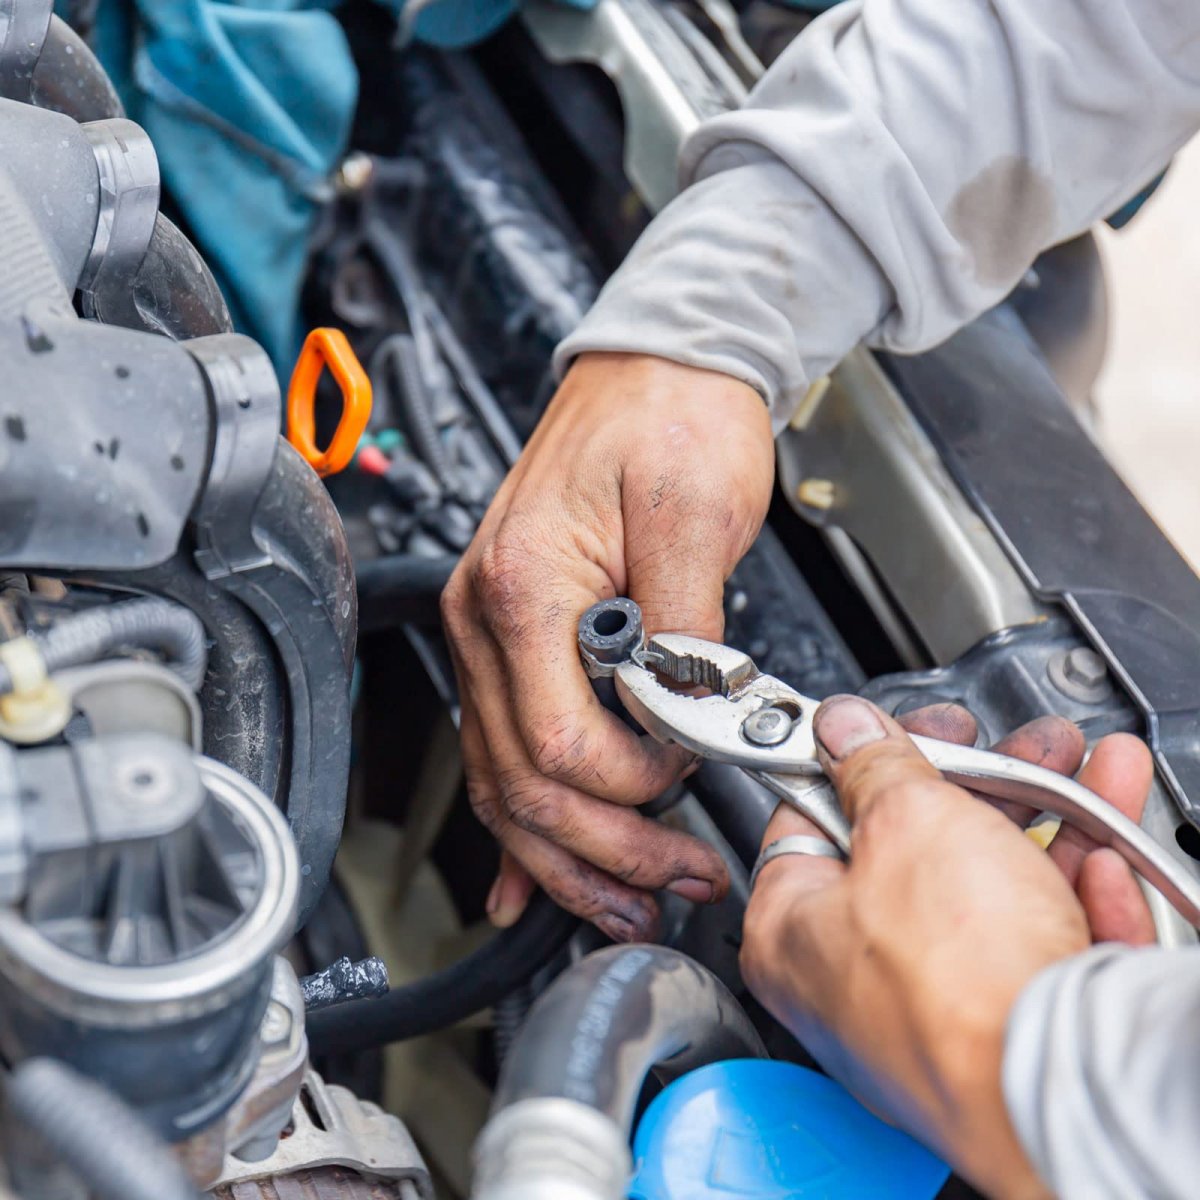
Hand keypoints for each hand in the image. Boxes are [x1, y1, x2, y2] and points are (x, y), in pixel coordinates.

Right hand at [441, 352, 773, 940]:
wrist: (657, 367)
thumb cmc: (672, 415)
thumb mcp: (695, 516)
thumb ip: (687, 635)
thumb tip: (690, 722)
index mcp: (524, 587)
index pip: (563, 741)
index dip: (634, 787)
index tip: (693, 781)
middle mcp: (489, 616)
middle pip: (524, 781)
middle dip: (605, 850)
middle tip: (677, 882)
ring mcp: (493, 630)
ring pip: (506, 780)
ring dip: (568, 852)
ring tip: (627, 899)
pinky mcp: (517, 635)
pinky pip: (504, 746)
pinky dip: (524, 818)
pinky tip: (531, 877)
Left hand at [741, 696, 1154, 1198]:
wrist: (1064, 1083)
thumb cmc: (959, 980)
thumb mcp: (907, 822)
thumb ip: (875, 765)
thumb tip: (846, 729)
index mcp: (792, 932)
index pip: (808, 820)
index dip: (855, 762)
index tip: (895, 732)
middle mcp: (855, 981)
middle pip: (910, 852)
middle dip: (975, 786)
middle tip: (1006, 750)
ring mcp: (936, 1011)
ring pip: (990, 891)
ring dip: (1047, 821)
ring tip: (1084, 774)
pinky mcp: (1012, 1033)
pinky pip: (1044, 945)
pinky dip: (1079, 893)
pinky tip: (1105, 856)